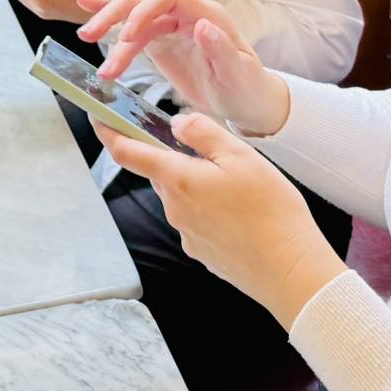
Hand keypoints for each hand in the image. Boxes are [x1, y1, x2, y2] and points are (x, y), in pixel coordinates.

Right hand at [76, 0, 289, 136]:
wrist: (247, 102)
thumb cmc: (247, 87)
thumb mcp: (238, 73)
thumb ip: (221, 48)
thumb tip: (204, 25)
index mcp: (205, 14)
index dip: (143, 12)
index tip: (127, 37)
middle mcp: (184, 14)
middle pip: (142, 1)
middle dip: (114, 15)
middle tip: (91, 35)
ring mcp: (169, 26)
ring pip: (131, 15)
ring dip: (107, 28)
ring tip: (87, 43)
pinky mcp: (159, 42)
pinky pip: (130, 30)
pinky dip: (109, 22)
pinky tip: (85, 12)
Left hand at [91, 113, 345, 328]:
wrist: (291, 273)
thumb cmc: (271, 212)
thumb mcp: (241, 157)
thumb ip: (203, 134)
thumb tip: (177, 124)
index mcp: (178, 180)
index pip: (128, 153)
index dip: (108, 132)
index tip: (98, 118)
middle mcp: (174, 209)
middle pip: (162, 173)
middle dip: (177, 159)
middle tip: (213, 152)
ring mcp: (187, 234)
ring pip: (182, 196)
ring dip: (198, 185)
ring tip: (240, 186)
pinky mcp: (203, 252)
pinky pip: (197, 220)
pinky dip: (211, 210)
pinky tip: (242, 213)